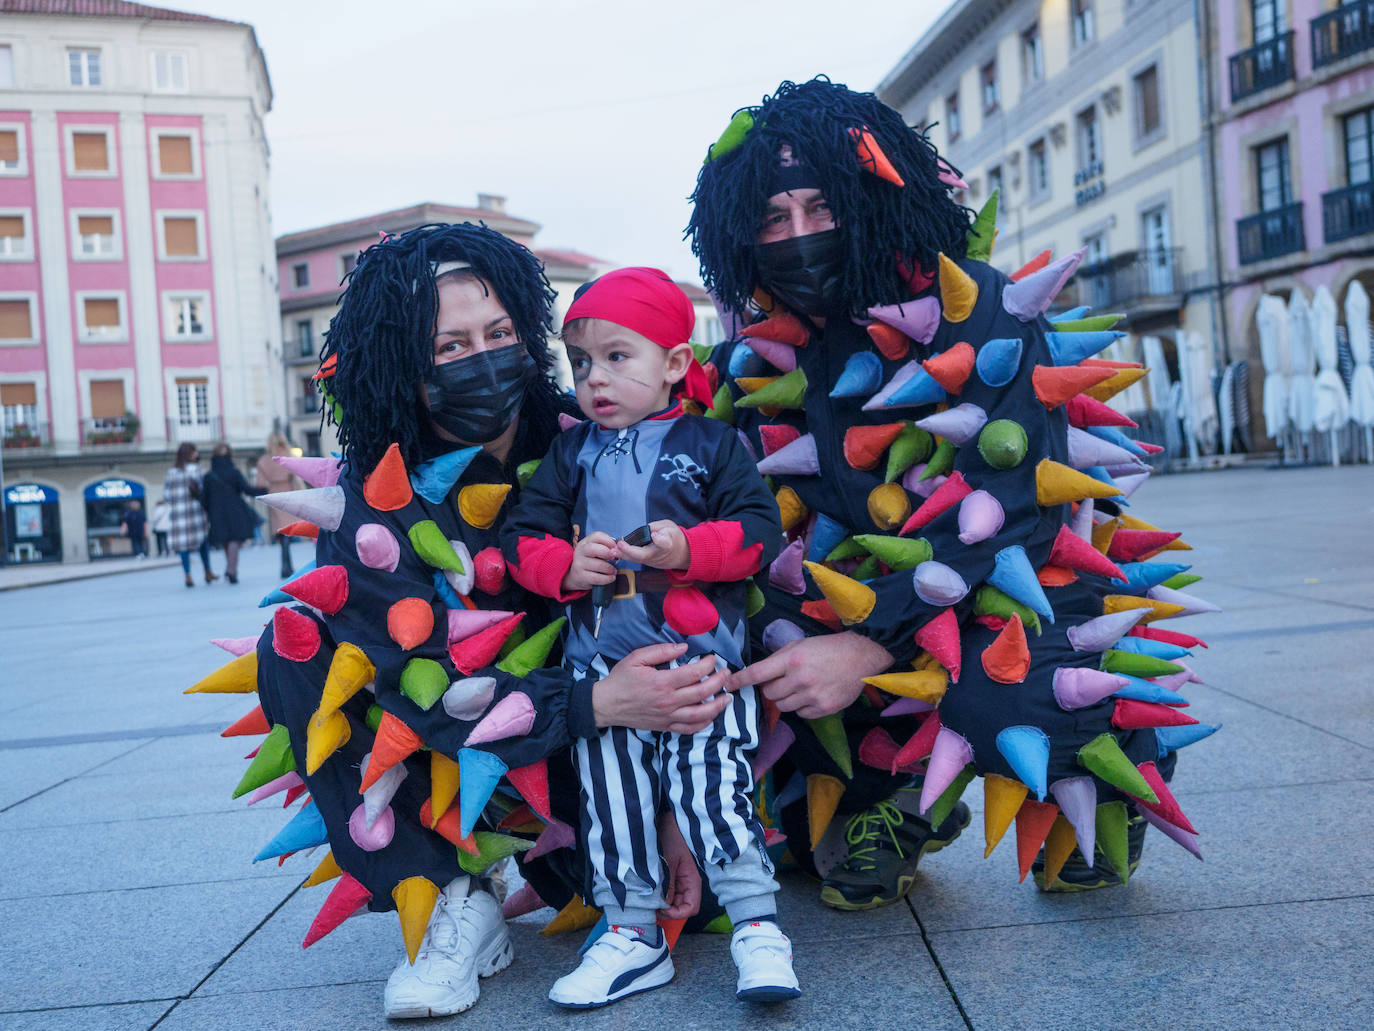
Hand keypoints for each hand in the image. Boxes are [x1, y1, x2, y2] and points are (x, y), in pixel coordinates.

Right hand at [561, 531, 617, 592]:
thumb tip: (619, 549)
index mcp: (585, 542)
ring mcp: (579, 564)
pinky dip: (606, 578)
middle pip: (593, 548)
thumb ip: (605, 547)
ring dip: (609, 568)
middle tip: (615, 558)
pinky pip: (596, 578)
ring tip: (614, 571)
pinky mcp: (581, 576)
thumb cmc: (591, 561)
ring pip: (597, 564)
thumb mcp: (595, 551)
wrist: (576, 576)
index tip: (615, 547)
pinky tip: (611, 578)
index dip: (609, 541)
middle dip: (607, 553)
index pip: (596, 536)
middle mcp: (580, 551)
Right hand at [593, 642, 729, 733]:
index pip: (694, 673)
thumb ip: (661, 651)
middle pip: (702, 692)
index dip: (709, 664)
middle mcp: (668, 701)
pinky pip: (689, 729)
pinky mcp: (665, 727)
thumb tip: (683, 647)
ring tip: (728, 697)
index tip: (713, 658)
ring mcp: (668, 716)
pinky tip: (712, 716)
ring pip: (700, 714)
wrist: (606, 705)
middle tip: (726, 673)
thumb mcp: (637, 658)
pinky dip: (704, 724)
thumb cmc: (621, 679)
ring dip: (718, 706)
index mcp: (662, 682)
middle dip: (719, 681)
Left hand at [614, 520, 689, 571]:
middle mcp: (659, 554)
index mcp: (668, 543)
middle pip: (645, 555)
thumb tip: (644, 531)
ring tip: (613, 550)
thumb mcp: (669, 526)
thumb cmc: (674, 537)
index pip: (664, 543)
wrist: (681, 554)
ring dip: (624, 555)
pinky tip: (614, 552)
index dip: (659, 540)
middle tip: (620, 545)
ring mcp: (652, 561)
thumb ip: (656, 527)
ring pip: (637, 559)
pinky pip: (635, 560)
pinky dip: (625, 556)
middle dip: (631, 551)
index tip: (655, 536)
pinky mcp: (647, 563)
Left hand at [658, 810, 701, 919]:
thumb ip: (667, 884)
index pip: (691, 908)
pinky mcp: (668, 878)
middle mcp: (686, 884)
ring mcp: (677, 882)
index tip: (661, 910)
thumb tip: (663, 905)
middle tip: (650, 907)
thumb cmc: (672, 837)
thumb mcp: (668, 862)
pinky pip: (665, 893)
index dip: (677, 913)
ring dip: (660, 904)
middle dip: (666, 911)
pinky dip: (657, 896)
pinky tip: (648, 892)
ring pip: (671, 903)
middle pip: (680, 908)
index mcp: (692, 880)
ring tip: (647, 900)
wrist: (666, 821)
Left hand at [727, 631, 893, 718]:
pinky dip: (801, 707)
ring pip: (783, 706)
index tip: (729, 685)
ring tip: (799, 687)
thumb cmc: (828, 648)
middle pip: (769, 693)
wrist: (861, 658)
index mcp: (791, 659)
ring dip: (785, 699)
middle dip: (772, 688)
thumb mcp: (800, 645)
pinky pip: (800, 714)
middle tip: (784, 680)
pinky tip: (812, 695)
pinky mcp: (823, 709)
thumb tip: (758, 675)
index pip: (757, 674)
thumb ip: (779, 660)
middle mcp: (800, 679)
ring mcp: (812, 696)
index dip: (740, 681)